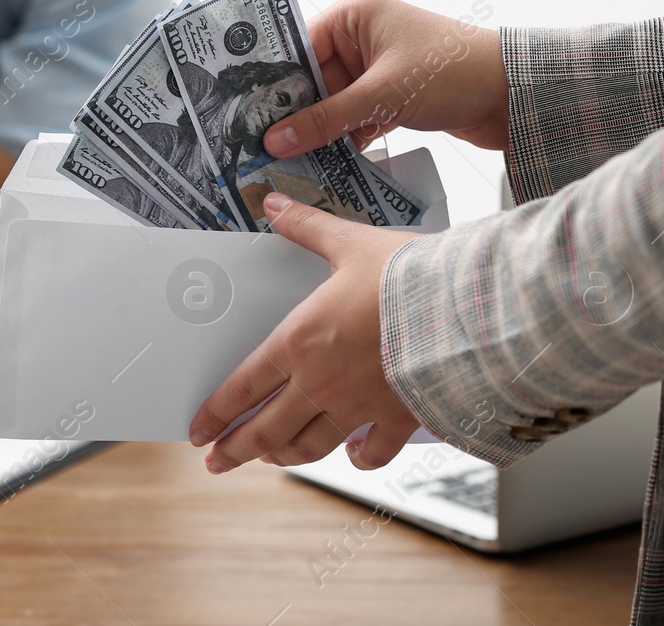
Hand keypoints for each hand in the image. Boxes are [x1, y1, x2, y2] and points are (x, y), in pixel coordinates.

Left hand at [189, 192, 421, 471]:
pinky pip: (372, 452)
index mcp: (299, 342)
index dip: (215, 413)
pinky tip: (352, 455)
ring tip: (271, 459)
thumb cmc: (406, 276)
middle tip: (218, 461)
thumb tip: (273, 202)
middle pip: (267, 429)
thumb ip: (307, 227)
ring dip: (284, 456)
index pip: (243, 387)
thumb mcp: (348, 243)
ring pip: (310, 446)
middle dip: (236, 448)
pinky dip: (359, 458)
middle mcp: (321, 383)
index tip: (198, 432)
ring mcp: (358, 406)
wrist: (466, 312)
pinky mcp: (398, 419)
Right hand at [263, 0, 508, 158]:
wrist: (518, 95)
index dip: (274, 85)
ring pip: (333, 102)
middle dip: (295, 114)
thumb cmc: (454, 72)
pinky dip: (344, 137)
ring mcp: (377, 66)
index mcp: (355, 14)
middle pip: (312, 79)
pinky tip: (326, 164)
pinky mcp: (393, 93)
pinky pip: (354, 116)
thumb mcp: (383, 95)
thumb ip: (326, 120)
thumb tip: (274, 140)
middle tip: (264, 148)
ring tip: (289, 162)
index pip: (298, 48)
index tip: (248, 117)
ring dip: (320, 131)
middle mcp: (362, 35)